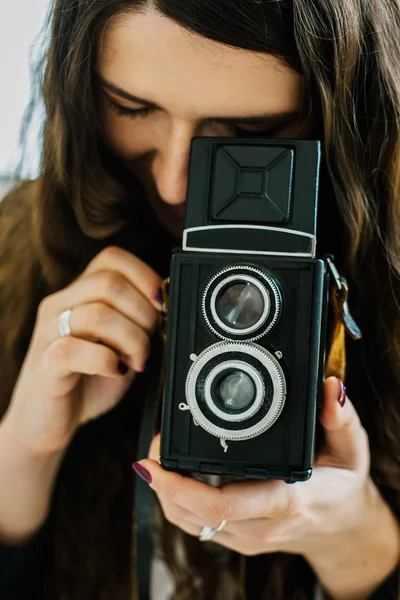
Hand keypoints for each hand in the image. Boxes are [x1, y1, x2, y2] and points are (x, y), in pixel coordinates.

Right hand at [3, 246, 163, 455]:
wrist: (49, 420)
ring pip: (97, 314)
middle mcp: (61, 304)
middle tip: (150, 342)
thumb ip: (138, 322)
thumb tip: (169, 306)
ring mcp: (49, 332)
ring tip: (137, 361)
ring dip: (131, 340)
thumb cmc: (88, 380)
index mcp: (80, 293)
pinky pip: (75, 349)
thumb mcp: (120, 344)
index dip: (145, 276)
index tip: (162, 305)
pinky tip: (116, 370)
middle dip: (143, 314)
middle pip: (109, 283)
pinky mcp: (45, 363)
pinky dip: (106, 360)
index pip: (112, 258)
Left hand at [135, 377, 399, 598]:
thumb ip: (340, 418)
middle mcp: (262, 526)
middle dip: (163, 482)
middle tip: (153, 447)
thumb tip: (329, 387)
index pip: (223, 504)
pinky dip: (176, 503)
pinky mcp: (239, 538)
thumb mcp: (351, 448)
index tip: (156, 460)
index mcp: (286, 501)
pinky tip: (169, 479)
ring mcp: (248, 538)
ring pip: (190, 524)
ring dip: (165, 493)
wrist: (345, 527)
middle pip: (195, 515)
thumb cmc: (344, 486)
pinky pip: (197, 527)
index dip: (181, 486)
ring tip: (156, 458)